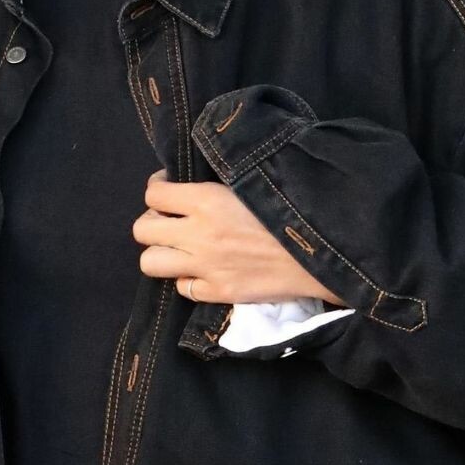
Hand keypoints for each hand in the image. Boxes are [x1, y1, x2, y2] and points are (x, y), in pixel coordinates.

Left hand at [132, 169, 347, 306]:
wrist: (324, 251)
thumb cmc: (294, 206)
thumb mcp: (256, 179)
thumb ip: (224, 177)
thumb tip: (203, 171)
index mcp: (207, 200)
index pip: (153, 193)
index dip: (158, 189)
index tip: (171, 190)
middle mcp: (198, 234)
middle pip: (141, 229)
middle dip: (153, 221)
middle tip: (172, 220)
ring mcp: (206, 267)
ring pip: (150, 263)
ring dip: (161, 253)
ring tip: (180, 248)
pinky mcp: (219, 292)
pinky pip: (182, 288)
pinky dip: (188, 279)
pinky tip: (205, 270)